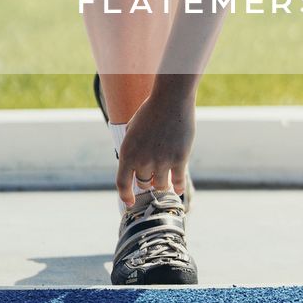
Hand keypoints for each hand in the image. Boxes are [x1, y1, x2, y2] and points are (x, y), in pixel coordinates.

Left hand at [115, 89, 194, 205]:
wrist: (171, 99)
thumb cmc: (151, 111)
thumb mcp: (132, 130)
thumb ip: (131, 150)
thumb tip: (132, 169)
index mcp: (128, 153)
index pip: (122, 184)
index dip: (126, 196)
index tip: (130, 203)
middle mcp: (143, 160)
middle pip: (144, 183)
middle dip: (147, 180)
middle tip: (152, 175)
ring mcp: (162, 161)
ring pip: (160, 185)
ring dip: (162, 183)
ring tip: (165, 179)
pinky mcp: (179, 159)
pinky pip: (178, 182)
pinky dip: (177, 187)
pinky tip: (178, 188)